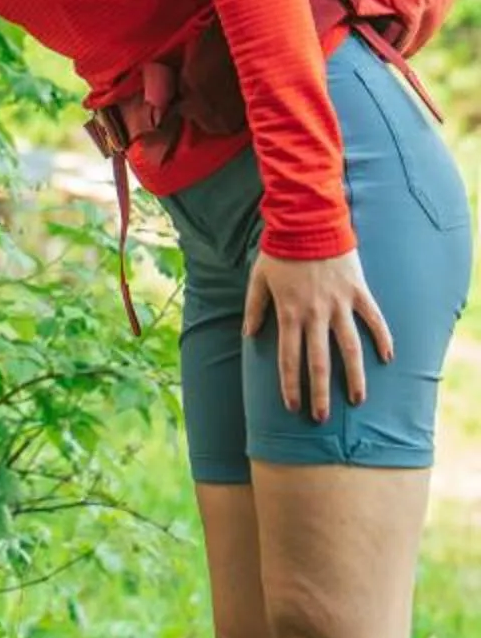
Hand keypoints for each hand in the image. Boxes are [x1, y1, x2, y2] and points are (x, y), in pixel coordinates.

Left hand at [243, 249, 393, 421]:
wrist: (308, 219)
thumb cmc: (280, 250)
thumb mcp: (258, 279)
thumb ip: (254, 308)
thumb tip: (249, 336)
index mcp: (289, 313)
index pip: (289, 359)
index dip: (290, 385)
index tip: (293, 407)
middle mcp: (315, 314)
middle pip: (319, 362)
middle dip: (319, 393)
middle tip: (322, 418)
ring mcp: (339, 304)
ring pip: (349, 347)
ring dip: (353, 376)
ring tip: (357, 399)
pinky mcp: (358, 291)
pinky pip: (373, 319)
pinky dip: (382, 338)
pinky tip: (388, 358)